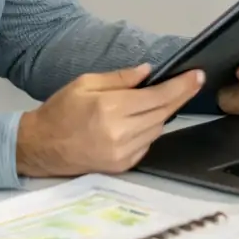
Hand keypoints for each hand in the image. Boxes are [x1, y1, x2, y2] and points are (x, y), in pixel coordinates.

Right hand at [15, 63, 203, 177]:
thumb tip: (149, 72)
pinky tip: (143, 119)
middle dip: (180, 97)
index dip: (181, 86)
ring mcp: (122, 153)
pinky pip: (147, 144)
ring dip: (164, 113)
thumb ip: (120, 78)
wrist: (41, 146)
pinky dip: (150, 129)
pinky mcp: (122, 166)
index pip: (157, 97)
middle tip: (193, 82)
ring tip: (163, 98)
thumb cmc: (61, 110)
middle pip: (163, 113)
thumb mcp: (85, 83)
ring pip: (158, 129)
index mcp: (110, 109)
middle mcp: (119, 133)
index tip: (197, 76)